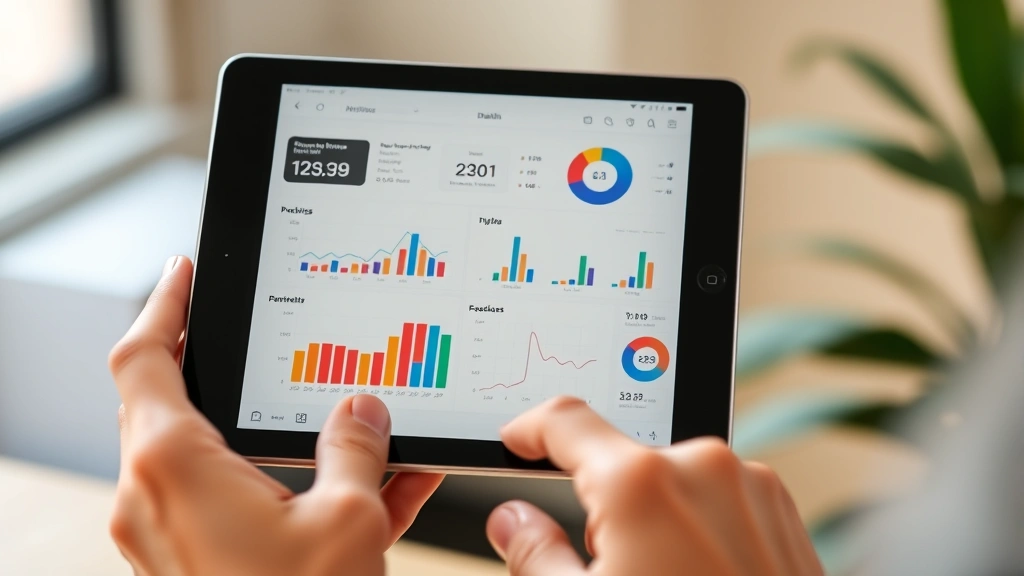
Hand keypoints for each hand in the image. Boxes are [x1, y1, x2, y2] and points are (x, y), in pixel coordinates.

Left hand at [109, 256, 443, 574]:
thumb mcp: (347, 519)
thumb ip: (356, 449)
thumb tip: (363, 411)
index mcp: (173, 467)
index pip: (143, 356)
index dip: (164, 302)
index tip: (186, 271)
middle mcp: (154, 498)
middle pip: (173, 401)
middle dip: (227, 366)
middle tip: (264, 335)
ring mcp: (169, 536)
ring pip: (217, 456)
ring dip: (278, 433)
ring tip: (348, 417)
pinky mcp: (195, 565)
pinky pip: (240, 504)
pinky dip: (290, 485)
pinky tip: (369, 483)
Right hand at [486, 397, 821, 575]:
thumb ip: (535, 555)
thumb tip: (514, 522)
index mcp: (642, 484)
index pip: (566, 422)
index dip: (530, 430)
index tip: (519, 442)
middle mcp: (702, 467)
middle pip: (623, 462)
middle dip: (603, 504)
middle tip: (604, 566)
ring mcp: (751, 487)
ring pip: (673, 481)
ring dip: (653, 516)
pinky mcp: (780, 512)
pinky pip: (717, 498)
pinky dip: (694, 525)